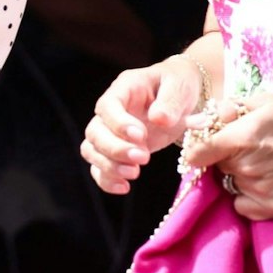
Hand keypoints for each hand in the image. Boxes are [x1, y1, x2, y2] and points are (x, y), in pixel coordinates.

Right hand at [81, 51, 214, 192]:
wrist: (180, 96)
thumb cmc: (179, 85)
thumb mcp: (180, 86)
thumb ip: (171, 101)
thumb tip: (158, 118)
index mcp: (124, 88)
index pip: (108, 106)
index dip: (119, 123)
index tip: (141, 136)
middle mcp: (110, 110)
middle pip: (95, 132)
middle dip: (116, 149)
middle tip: (143, 158)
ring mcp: (110, 131)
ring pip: (92, 150)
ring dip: (109, 166)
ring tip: (135, 173)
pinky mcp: (115, 151)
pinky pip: (98, 167)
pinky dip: (107, 180)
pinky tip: (124, 187)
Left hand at [190, 94, 272, 220]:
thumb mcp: (267, 102)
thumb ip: (227, 112)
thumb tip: (193, 123)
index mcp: (240, 138)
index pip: (197, 154)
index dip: (199, 151)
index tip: (207, 150)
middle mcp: (246, 167)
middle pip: (218, 168)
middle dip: (228, 159)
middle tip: (255, 149)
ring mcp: (259, 190)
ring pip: (232, 185)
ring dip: (242, 177)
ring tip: (271, 164)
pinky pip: (244, 207)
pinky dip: (250, 198)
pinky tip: (271, 183)